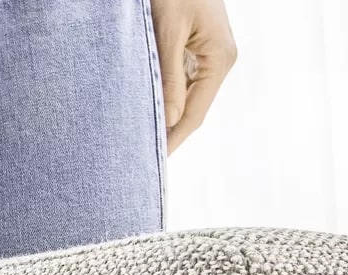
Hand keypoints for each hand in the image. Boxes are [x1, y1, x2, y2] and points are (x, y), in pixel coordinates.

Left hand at [152, 0, 236, 151]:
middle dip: (166, 132)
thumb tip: (169, 119)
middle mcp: (217, 61)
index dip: (173, 139)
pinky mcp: (193, 48)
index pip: (194, 113)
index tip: (152, 162)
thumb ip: (168, 76)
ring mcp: (207, 55)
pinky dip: (160, 95)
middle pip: (190, 108)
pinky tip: (142, 109)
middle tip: (139, 158)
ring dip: (162, 115)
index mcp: (218, 60)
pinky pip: (176, 79)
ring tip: (136, 139)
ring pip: (182, 96)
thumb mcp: (167, 32)